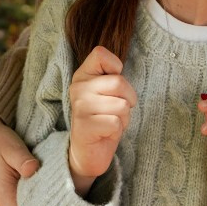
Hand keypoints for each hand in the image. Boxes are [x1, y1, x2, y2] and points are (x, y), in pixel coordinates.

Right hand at [68, 45, 135, 195]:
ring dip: (123, 118)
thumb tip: (119, 68)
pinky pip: (116, 123)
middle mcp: (78, 87)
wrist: (87, 152)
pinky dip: (117, 130)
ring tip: (110, 122)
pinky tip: (105, 133)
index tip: (113, 85)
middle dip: (128, 99)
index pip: (100, 53)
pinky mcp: (86, 126)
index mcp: (82, 75)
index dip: (116, 67)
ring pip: (122, 105)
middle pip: (119, 82)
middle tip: (116, 111)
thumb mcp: (105, 92)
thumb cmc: (102, 118)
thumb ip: (110, 77)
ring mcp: (80, 106)